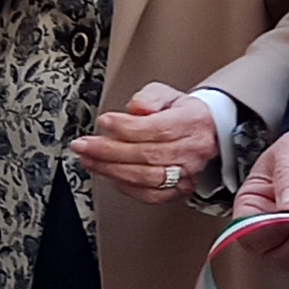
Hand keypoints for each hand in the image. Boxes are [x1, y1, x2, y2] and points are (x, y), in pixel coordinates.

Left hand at [74, 83, 224, 205]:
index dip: (127, 127)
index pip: (156, 128)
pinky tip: (109, 174)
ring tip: (88, 160)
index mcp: (191, 122)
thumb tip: (136, 108)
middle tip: (83, 145)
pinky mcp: (179, 189)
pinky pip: (150, 194)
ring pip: (146, 177)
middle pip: (147, 155)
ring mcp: (187, 173)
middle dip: (108, 151)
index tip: (104, 121)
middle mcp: (191, 150)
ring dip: (111, 170)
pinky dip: (126, 186)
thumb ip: (148, 97)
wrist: (205, 133)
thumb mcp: (166, 93)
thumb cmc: (181, 113)